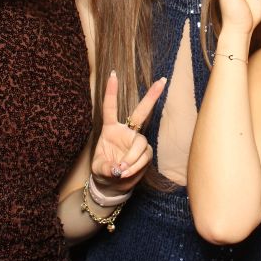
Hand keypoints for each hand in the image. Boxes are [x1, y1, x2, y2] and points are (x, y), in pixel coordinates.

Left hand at [90, 72, 166, 195]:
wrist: (112, 185)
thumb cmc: (103, 172)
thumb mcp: (98, 169)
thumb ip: (106, 168)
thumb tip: (118, 169)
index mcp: (110, 129)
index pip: (110, 108)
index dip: (111, 92)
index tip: (113, 74)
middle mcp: (126, 132)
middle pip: (140, 112)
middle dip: (151, 97)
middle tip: (162, 80)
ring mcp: (137, 142)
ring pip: (141, 144)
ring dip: (132, 158)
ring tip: (122, 171)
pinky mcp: (145, 153)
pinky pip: (144, 157)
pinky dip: (136, 166)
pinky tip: (127, 173)